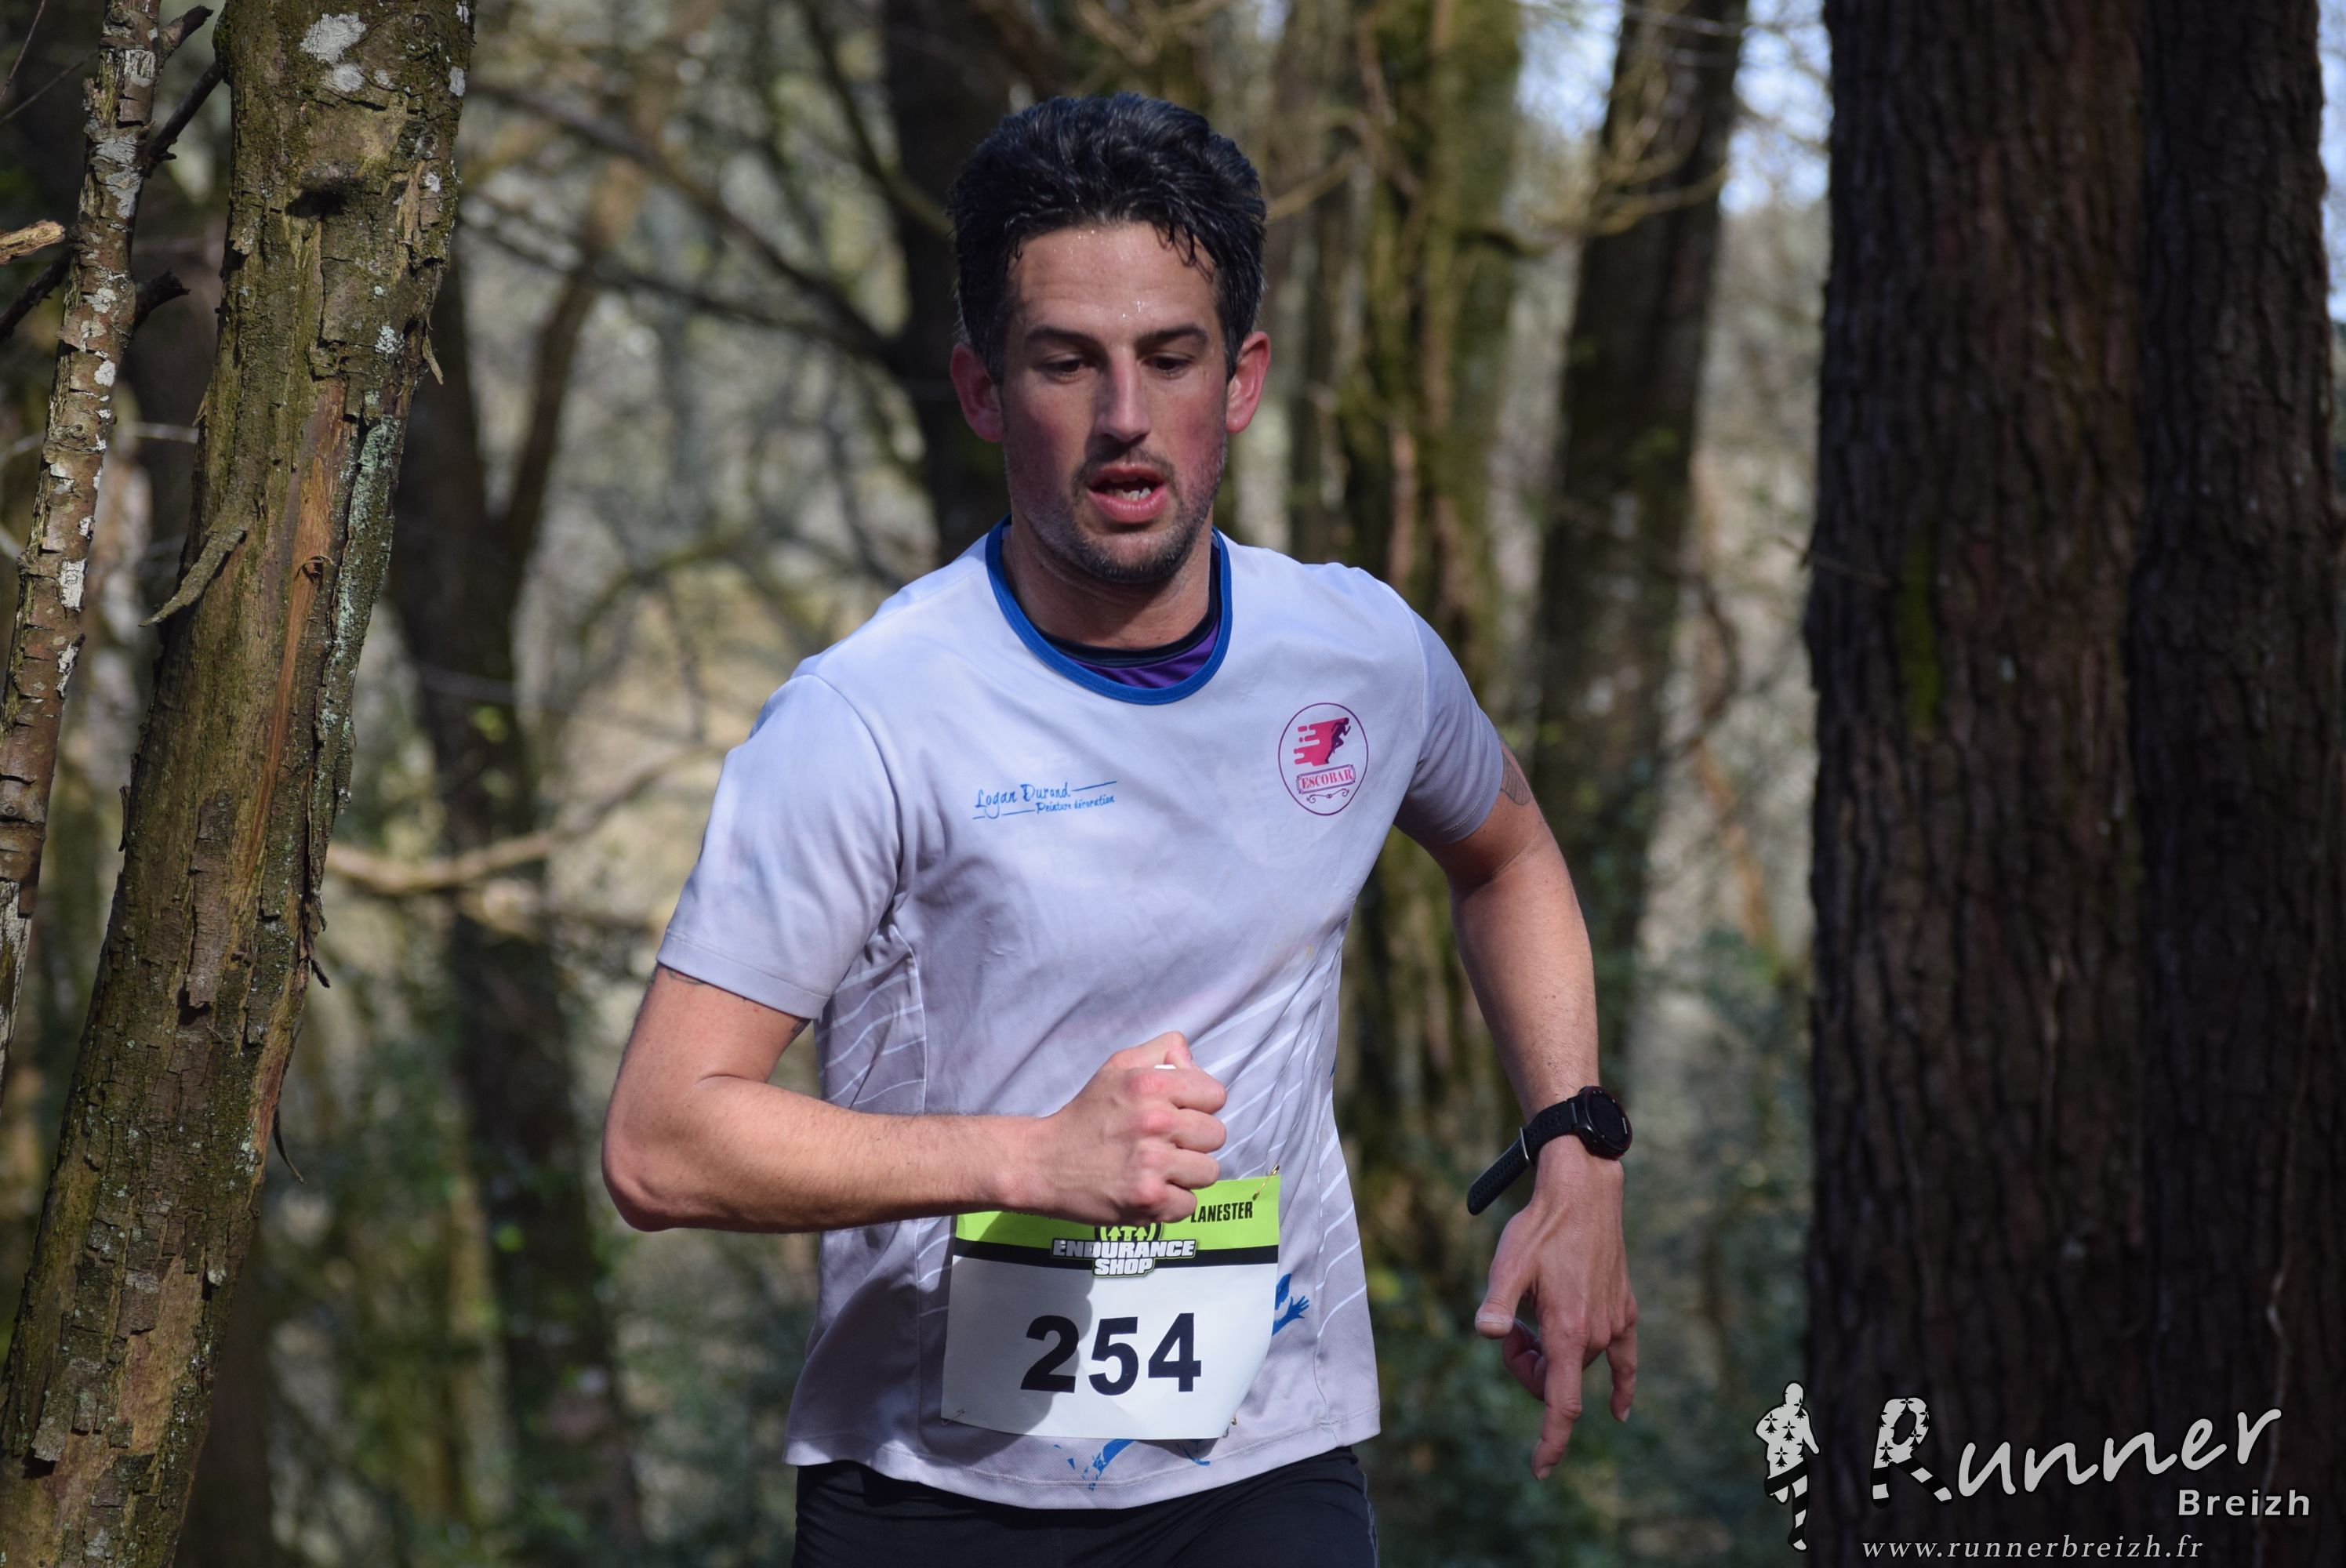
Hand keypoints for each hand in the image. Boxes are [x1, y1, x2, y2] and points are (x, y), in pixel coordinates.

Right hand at [1022, 1032, 1226, 1224]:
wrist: (1044, 1163)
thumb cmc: (1086, 1116)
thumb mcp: (1117, 1067)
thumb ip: (1161, 1051)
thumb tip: (1193, 1061)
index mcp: (1151, 1085)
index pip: (1216, 1095)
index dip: (1200, 1105)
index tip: (1178, 1113)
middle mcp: (1155, 1122)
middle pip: (1217, 1135)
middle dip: (1194, 1140)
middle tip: (1165, 1143)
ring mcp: (1153, 1164)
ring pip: (1208, 1171)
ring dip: (1186, 1173)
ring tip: (1157, 1167)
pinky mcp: (1149, 1201)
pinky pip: (1189, 1204)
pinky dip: (1171, 1201)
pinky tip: (1148, 1188)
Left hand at [1473, 1138, 1636, 1478]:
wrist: (1584, 1192)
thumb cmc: (1540, 1227)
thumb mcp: (1508, 1263)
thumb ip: (1498, 1302)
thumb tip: (1488, 1334)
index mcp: (1567, 1332)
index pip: (1561, 1406)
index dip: (1550, 1442)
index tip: (1538, 1469)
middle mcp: (1595, 1334)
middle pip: (1557, 1381)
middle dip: (1528, 1369)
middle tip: (1510, 1328)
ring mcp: (1613, 1322)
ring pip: (1577, 1364)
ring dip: (1551, 1355)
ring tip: (1529, 1313)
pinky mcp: (1624, 1309)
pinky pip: (1625, 1359)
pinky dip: (1621, 1384)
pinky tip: (1621, 1410)